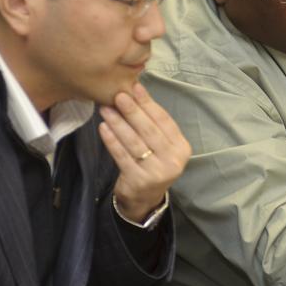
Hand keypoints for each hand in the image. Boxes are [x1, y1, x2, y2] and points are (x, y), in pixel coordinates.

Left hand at [98, 83, 190, 222]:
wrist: (144, 198)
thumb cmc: (152, 163)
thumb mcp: (161, 146)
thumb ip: (153, 124)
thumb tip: (135, 91)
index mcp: (182, 148)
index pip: (165, 121)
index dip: (149, 103)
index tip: (136, 87)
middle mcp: (173, 161)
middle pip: (150, 131)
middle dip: (133, 111)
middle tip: (118, 95)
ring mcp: (157, 172)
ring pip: (134, 142)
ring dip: (118, 123)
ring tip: (106, 109)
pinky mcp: (139, 180)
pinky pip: (122, 156)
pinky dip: (111, 141)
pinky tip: (103, 128)